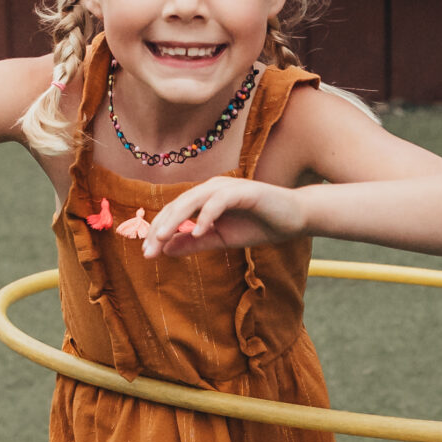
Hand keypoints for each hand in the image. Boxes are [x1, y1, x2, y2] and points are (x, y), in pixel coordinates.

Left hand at [134, 177, 306, 259]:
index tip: (147, 254)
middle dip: (160, 228)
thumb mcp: (221, 239)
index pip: (174, 213)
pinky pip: (219, 201)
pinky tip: (199, 232)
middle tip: (148, 251)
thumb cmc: (259, 225)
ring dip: (176, 220)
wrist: (294, 219)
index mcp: (204, 198)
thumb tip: (165, 249)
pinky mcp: (244, 191)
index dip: (158, 232)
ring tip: (162, 238)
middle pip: (178, 205)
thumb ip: (194, 242)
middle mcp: (212, 188)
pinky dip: (207, 215)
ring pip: (193, 200)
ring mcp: (227, 187)